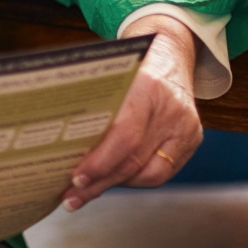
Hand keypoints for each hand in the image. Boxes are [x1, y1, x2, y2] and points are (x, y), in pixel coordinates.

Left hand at [61, 14, 202, 210]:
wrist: (169, 50)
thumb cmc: (130, 63)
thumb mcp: (111, 72)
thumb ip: (93, 102)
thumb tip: (55, 138)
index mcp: (148, 87)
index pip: (125, 136)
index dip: (100, 162)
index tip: (75, 177)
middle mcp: (172, 110)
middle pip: (134, 160)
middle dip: (99, 182)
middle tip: (71, 196)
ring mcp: (187, 127)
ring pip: (150, 173)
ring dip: (115, 185)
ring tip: (86, 192)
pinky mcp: (192, 140)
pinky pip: (161, 171)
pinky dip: (134, 178)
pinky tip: (112, 180)